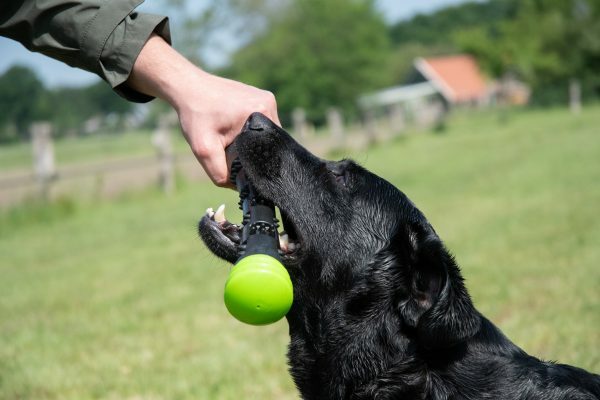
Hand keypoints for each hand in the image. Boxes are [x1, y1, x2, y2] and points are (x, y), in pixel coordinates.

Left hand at [127, 35, 279, 186]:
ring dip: (252, 141)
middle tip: (232, 152)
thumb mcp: (203, 149)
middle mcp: (269, 103)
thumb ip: (220, 173)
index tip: (244, 166)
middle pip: (269, 141)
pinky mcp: (261, 97)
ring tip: (232, 139)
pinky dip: (249, 130)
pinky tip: (233, 129)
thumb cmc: (195, 114)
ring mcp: (266, 98)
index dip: (259, 162)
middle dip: (254, 152)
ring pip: (265, 132)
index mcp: (262, 112)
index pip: (271, 148)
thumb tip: (236, 187)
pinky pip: (261, 122)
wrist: (187, 87)